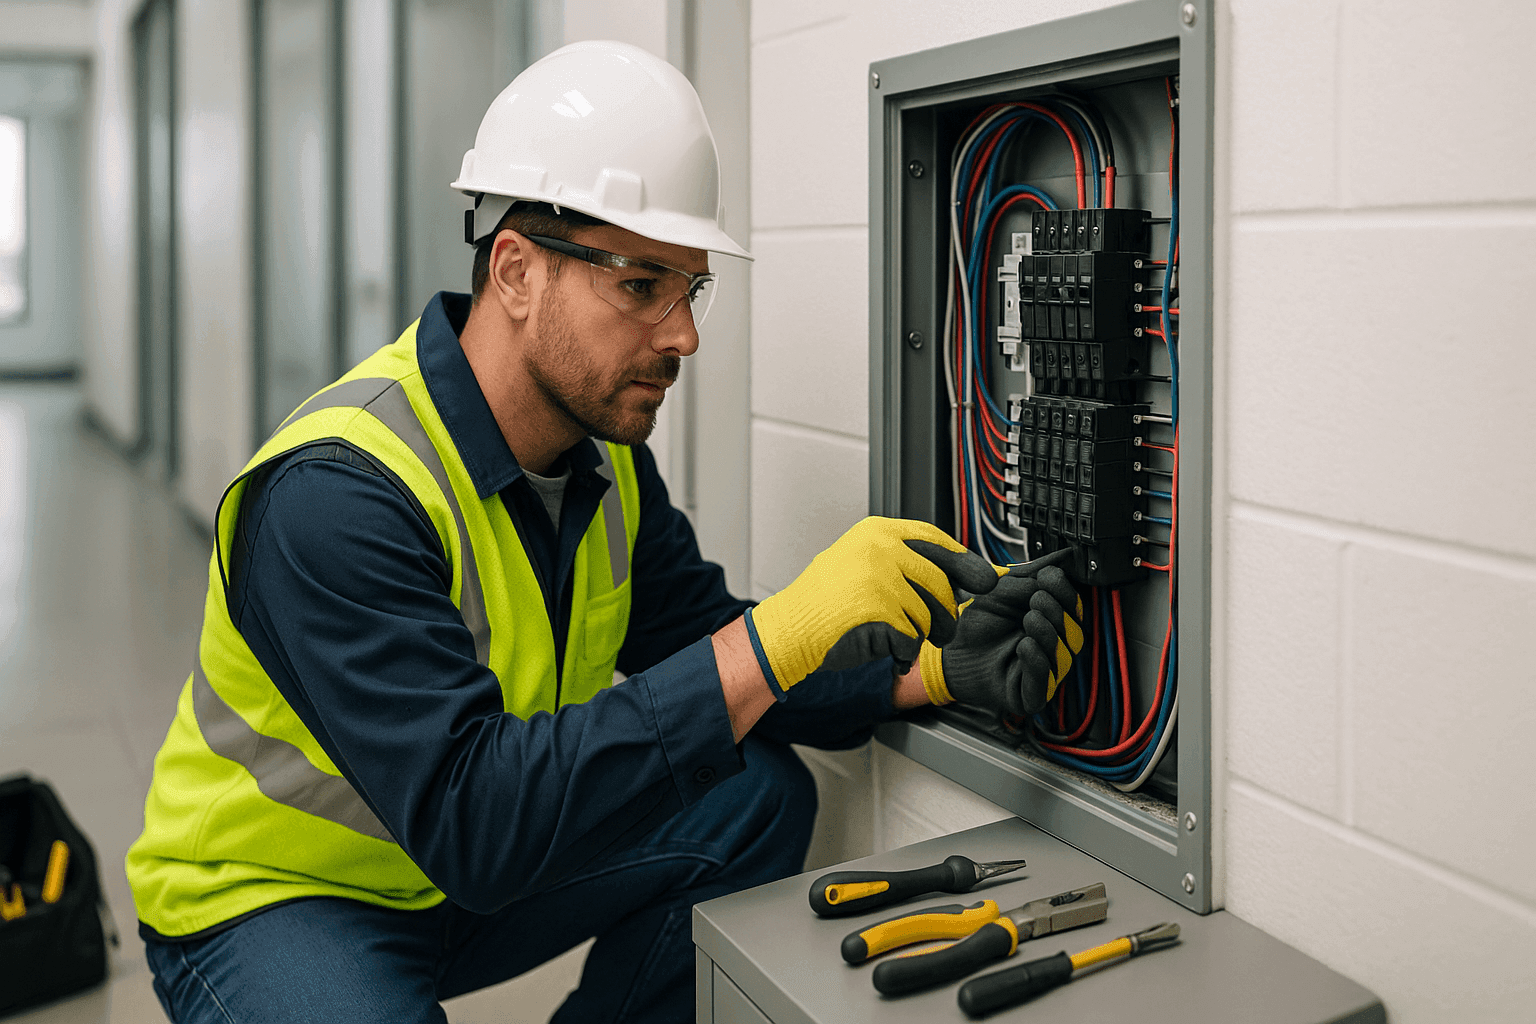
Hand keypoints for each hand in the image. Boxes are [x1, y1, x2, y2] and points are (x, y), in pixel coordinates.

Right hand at [745, 517, 999, 694]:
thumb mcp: (864, 565)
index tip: (982, 578)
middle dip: (946, 614)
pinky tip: (883, 649)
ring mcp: (879, 577)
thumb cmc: (826, 603)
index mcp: (878, 532)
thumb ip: (911, 565)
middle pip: (941, 583)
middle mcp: (881, 548)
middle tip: (942, 630)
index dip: (963, 563)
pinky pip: (911, 640)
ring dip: (918, 637)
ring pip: (929, 616)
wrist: (789, 629)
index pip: (938, 541)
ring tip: (893, 638)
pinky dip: (902, 653)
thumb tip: (975, 575)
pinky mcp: (878, 609)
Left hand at [917, 550, 1084, 716]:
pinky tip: (1024, 645)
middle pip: (1075, 633)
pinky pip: (1044, 683)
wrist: (944, 648)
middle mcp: (1051, 648)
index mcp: (1049, 621)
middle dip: (1059, 612)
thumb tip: (1064, 557)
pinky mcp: (1028, 696)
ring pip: (1065, 658)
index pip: (1074, 609)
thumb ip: (1032, 575)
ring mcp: (1042, 673)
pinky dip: (1038, 662)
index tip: (1049, 578)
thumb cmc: (973, 620)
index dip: (1067, 593)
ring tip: (1029, 619)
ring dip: (1050, 634)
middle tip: (1037, 599)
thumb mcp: (1002, 588)